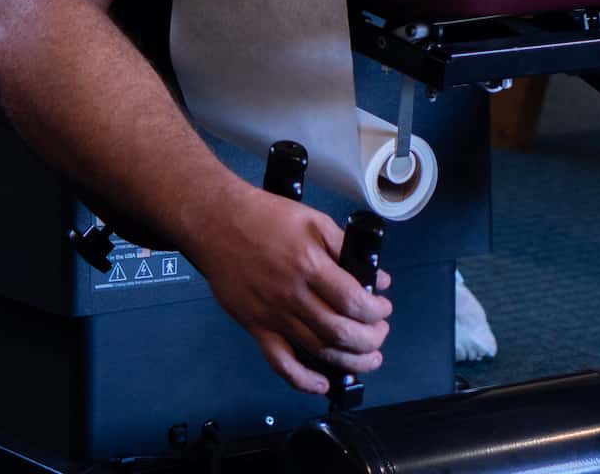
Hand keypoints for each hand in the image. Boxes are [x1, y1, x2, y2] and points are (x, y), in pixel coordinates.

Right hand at [190, 188, 391, 395]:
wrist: (216, 221)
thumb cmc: (264, 216)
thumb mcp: (312, 219)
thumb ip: (345, 247)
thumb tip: (376, 278)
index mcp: (310, 264)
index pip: (354, 302)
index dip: (376, 312)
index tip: (383, 309)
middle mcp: (293, 295)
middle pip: (340, 333)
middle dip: (369, 340)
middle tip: (379, 335)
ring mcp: (272, 315)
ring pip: (317, 351)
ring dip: (348, 362)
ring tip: (366, 359)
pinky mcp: (255, 327)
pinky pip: (280, 363)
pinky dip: (303, 380)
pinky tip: (322, 383)